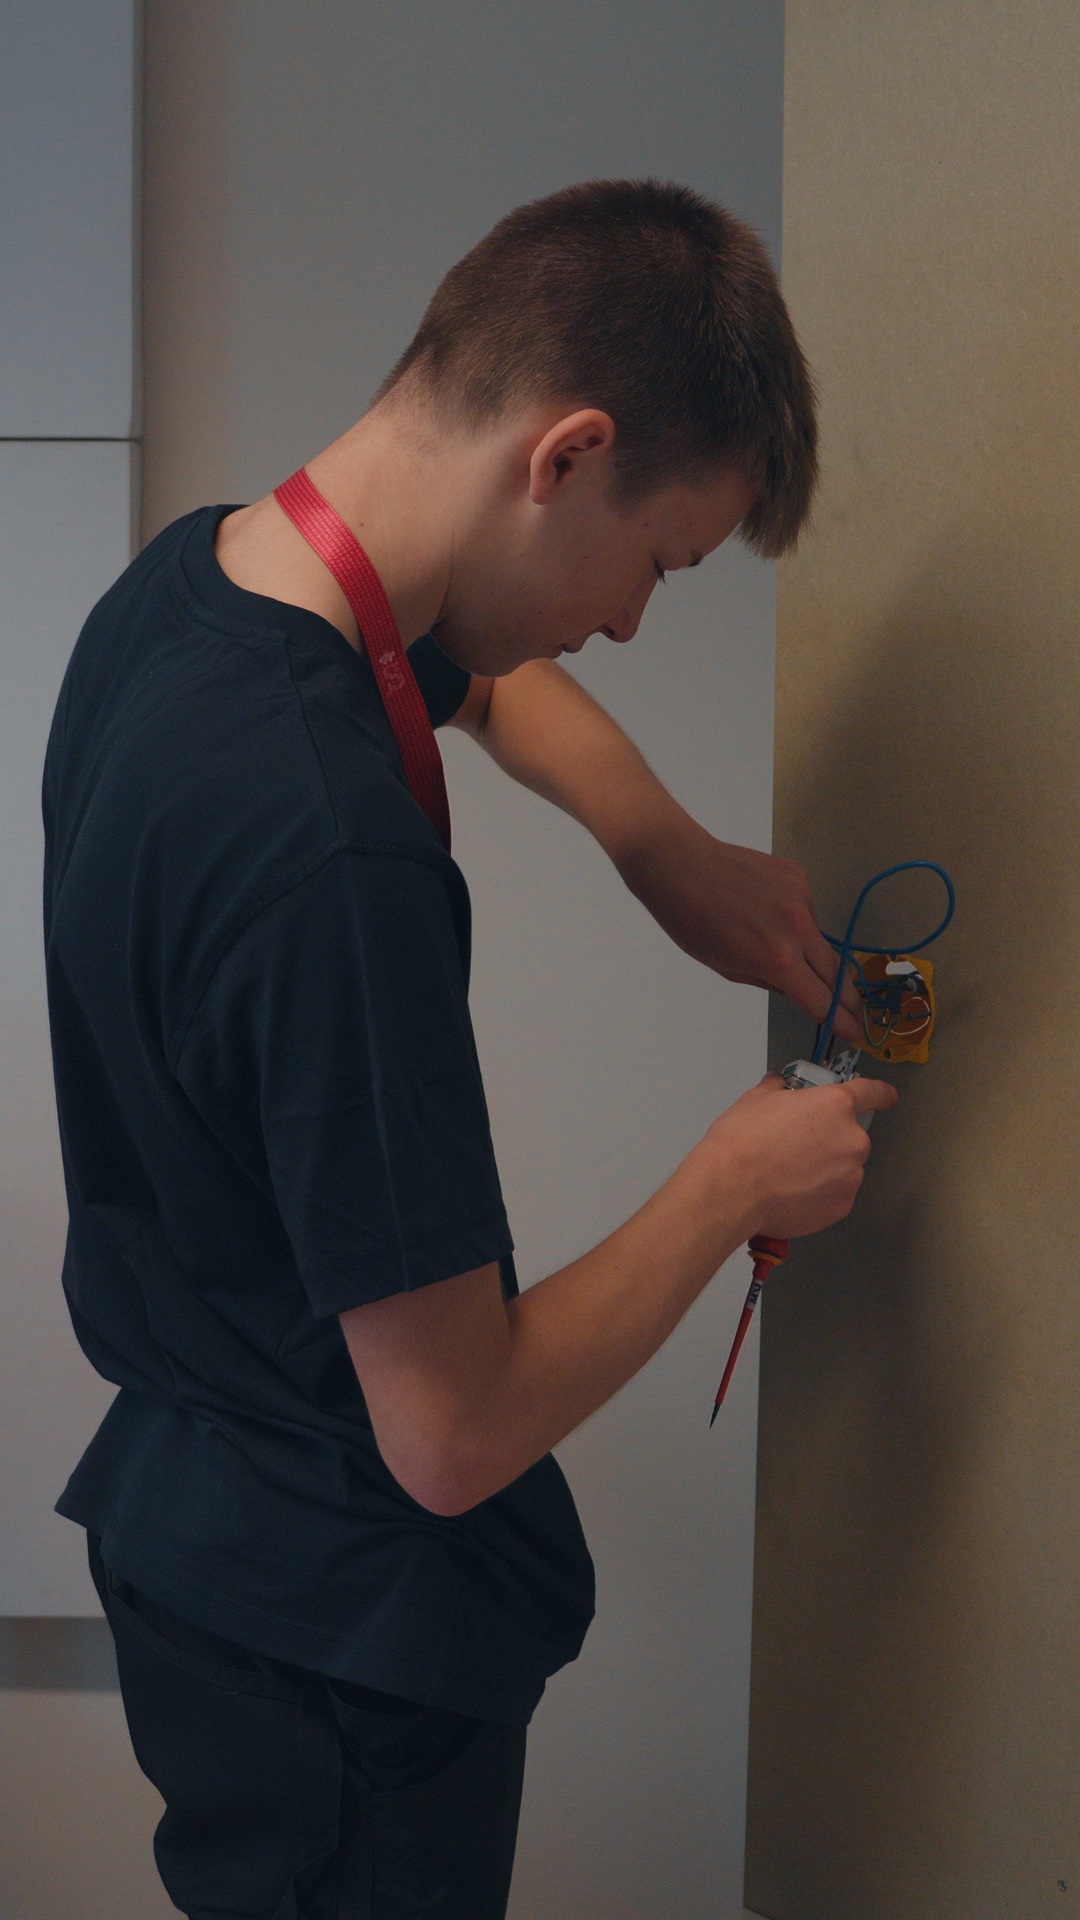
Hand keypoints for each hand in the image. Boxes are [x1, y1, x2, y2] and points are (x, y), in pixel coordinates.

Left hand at [620, 817, 863, 1045]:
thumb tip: (799, 989)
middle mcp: (799, 929)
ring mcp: (802, 898)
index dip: (841, 1021)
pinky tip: (766, 911)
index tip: (854, 1033)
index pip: (821, 999)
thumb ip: (769, 982)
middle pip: (836, 972)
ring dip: (810, 951)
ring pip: (819, 938)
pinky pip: (806, 909)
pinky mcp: (798, 876)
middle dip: (848, 998)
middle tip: (855, 1012)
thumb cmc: (691, 921)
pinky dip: (794, 919)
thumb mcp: (727, 967)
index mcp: (778, 959)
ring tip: (773, 942)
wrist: (682, 865)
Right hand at [701, 1071, 898, 1239]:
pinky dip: (819, 1195)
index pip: (870, 1093)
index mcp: (835, 1105)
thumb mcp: (755, 1100)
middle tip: (795, 1148)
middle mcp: (851, 1139)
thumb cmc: (742, 1142)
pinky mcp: (841, 1206)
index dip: (880, 1094)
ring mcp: (850, 1176)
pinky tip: (791, 1193)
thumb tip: (777, 1084)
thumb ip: (775, 1089)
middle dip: (828, 1140)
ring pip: (843, 1168)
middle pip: (849, 1136)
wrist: (732, 1188)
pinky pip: (835, 1195)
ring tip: (788, 1175)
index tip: (887, 1097)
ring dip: (825, 1169)